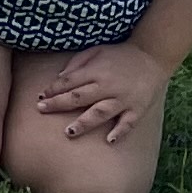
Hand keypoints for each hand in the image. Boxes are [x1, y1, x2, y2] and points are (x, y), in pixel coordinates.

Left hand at [32, 39, 170, 144]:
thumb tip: (59, 78)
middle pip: (80, 97)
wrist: (151, 57)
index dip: (53, 89)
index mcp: (96, 71)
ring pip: (101, 112)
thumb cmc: (119, 55)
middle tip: (41, 110)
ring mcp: (123, 99)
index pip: (69, 81)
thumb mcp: (95, 51)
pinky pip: (128, 122)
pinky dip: (119, 132)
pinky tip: (109, 141)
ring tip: (69, 132)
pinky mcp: (138, 108)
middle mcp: (108, 86)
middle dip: (59, 104)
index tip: (39, 97)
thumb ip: (77, 63)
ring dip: (84, 122)